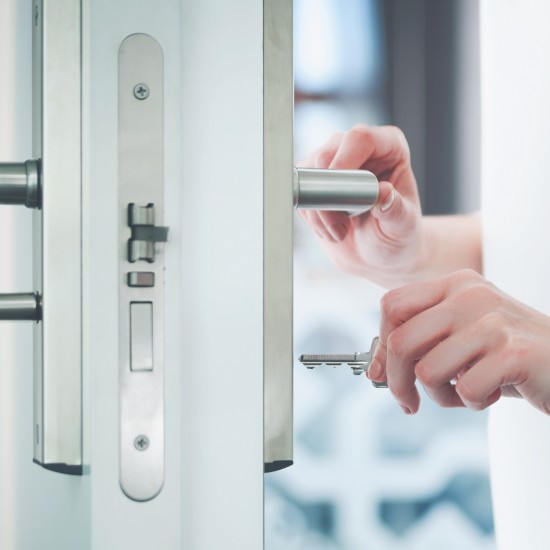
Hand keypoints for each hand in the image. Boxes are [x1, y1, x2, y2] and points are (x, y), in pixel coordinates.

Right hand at [298, 124, 424, 288]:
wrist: (377, 254)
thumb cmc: (397, 236)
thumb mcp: (403, 227)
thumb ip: (396, 210)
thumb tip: (383, 192)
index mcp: (389, 147)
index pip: (361, 139)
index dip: (344, 161)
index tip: (338, 194)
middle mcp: (359, 148)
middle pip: (327, 154)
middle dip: (328, 196)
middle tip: (342, 229)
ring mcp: (333, 161)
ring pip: (308, 173)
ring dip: (318, 210)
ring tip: (339, 233)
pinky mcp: (314, 180)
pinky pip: (299, 190)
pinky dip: (310, 215)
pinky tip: (328, 229)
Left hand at [368, 269, 549, 415]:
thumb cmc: (506, 353)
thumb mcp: (460, 336)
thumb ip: (421, 342)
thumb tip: (376, 370)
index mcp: (454, 285)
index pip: (392, 305)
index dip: (380, 345)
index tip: (381, 374)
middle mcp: (470, 295)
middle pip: (401, 341)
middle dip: (398, 382)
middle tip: (409, 402)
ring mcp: (493, 321)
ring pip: (428, 371)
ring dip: (442, 396)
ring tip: (465, 392)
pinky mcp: (514, 352)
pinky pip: (467, 390)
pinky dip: (475, 403)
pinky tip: (493, 392)